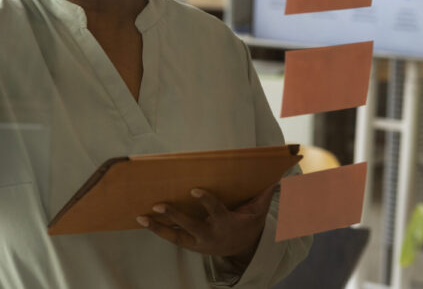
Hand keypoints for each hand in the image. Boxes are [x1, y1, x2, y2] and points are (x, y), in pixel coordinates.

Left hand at [136, 184, 276, 258]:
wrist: (240, 249)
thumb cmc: (247, 223)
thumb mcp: (258, 211)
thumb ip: (265, 193)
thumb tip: (282, 174)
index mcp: (226, 223)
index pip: (216, 210)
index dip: (206, 201)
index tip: (195, 190)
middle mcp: (210, 233)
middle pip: (190, 224)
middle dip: (175, 216)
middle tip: (158, 205)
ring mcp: (197, 241)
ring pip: (176, 235)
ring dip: (158, 226)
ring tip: (141, 216)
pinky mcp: (188, 245)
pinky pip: (170, 238)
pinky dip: (156, 230)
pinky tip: (141, 219)